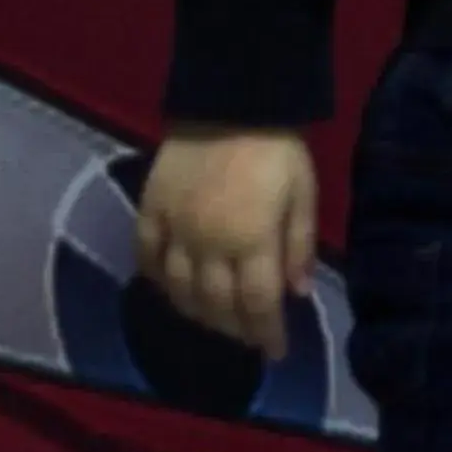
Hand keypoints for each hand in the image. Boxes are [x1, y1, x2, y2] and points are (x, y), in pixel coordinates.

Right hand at [134, 125, 319, 359]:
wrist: (230, 98)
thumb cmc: (276, 147)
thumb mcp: (304, 192)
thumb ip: (300, 245)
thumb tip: (298, 294)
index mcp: (252, 241)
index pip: (258, 304)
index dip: (267, 334)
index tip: (275, 353)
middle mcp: (209, 244)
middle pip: (216, 304)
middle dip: (234, 328)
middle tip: (246, 335)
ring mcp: (175, 229)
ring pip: (179, 290)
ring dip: (197, 312)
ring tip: (213, 319)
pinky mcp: (151, 210)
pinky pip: (146, 256)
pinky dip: (157, 280)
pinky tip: (169, 288)